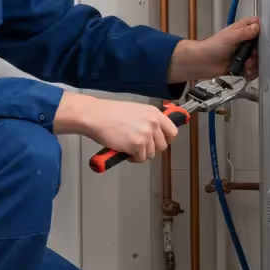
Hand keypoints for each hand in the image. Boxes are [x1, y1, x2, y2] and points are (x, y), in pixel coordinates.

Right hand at [54, 92, 179, 162]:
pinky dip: (133, 158)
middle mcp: (153, 123)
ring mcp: (146, 135)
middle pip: (162, 146)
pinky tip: (125, 152)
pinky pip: (141, 159)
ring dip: (141, 154)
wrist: (96, 116)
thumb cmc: (110, 113)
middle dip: (152, 149)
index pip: (172, 131)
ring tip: (130, 149)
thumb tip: (155, 132)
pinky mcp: (137, 146)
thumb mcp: (136, 110)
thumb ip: (148, 120)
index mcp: (154, 113)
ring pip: (151, 154)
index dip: (166, 139)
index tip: (160, 142)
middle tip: (140, 147)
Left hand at [168, 16, 260, 81]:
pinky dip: (252, 71)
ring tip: (248, 64)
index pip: (259, 25)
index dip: (265, 29)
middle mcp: (246, 42)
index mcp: (243, 30)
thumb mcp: (231, 36)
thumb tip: (258, 27)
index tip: (269, 36)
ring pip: (260, 58)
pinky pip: (254, 69)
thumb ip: (246, 32)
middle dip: (261, 50)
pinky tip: (246, 70)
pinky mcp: (244, 66)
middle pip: (263, 44)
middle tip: (254, 54)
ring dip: (256, 62)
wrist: (203, 63)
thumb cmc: (213, 46)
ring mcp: (245, 55)